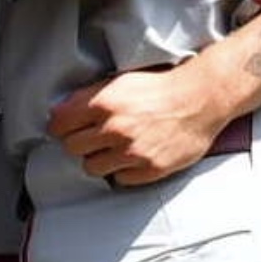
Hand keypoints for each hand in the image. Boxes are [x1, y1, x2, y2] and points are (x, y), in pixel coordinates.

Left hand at [46, 67, 232, 185]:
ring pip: (91, 167)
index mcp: (103, 102)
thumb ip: (88, 97)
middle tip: (95, 137)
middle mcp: (115, 128)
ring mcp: (132, 152)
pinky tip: (133, 156)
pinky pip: (118, 179)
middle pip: (72, 148)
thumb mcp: (119, 82)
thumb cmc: (161, 88)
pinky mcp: (149, 169)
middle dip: (80, 142)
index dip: (62, 127)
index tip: (67, 128)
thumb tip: (60, 113)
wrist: (201, 99)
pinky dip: (123, 171)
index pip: (59, 125)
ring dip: (100, 159)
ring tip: (115, 148)